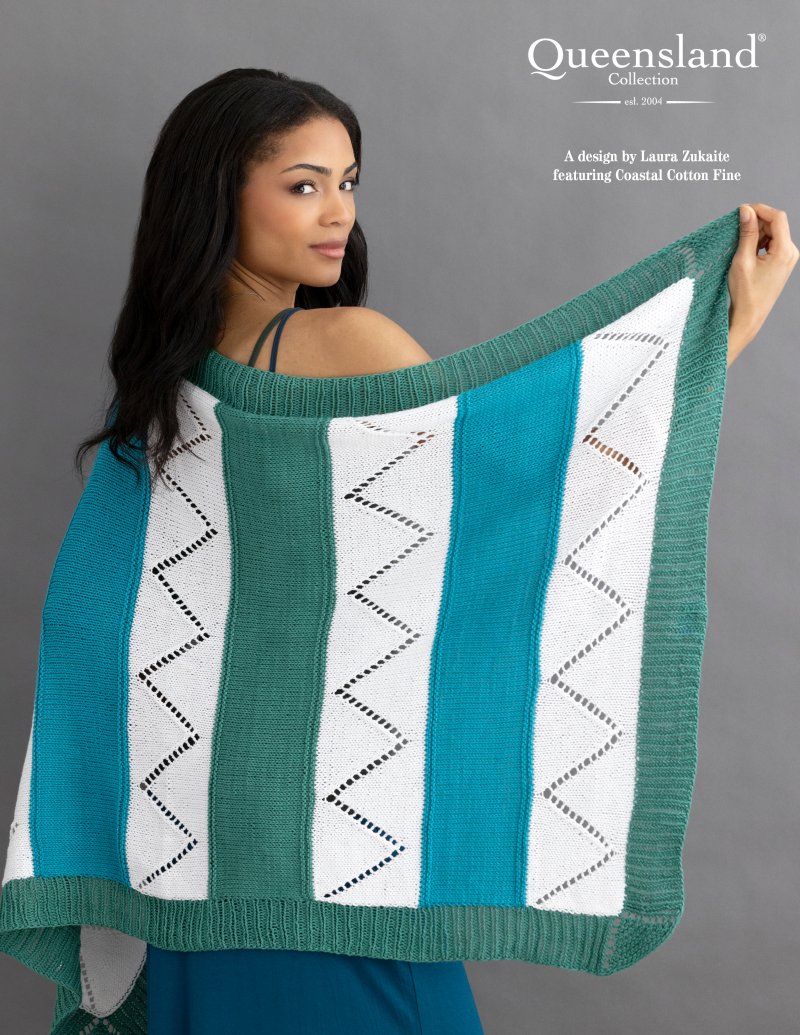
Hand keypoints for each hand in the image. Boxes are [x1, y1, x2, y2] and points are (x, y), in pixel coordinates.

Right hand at [727, 203, 798, 366]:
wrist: (750, 315)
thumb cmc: (745, 293)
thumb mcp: (742, 260)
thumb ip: (746, 233)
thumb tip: (746, 211)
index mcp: (784, 251)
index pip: (777, 218)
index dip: (759, 210)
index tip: (742, 211)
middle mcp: (791, 252)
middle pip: (776, 224)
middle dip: (757, 222)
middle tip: (737, 229)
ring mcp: (789, 258)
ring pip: (774, 232)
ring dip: (757, 232)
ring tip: (741, 245)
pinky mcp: (783, 262)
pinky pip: (773, 243)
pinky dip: (760, 242)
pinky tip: (748, 252)